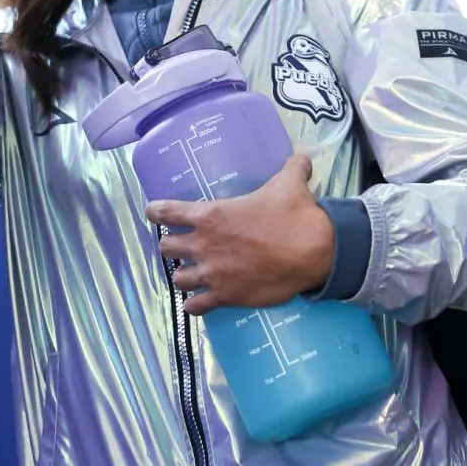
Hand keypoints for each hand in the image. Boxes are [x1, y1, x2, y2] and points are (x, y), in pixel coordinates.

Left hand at [147, 155, 335, 316]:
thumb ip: (290, 168)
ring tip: (192, 273)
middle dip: (172, 245)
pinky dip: (195, 304)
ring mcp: (213, 274)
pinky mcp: (226, 296)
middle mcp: (204, 245)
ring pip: (178, 278)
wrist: (314, 251)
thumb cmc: (295, 215)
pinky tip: (198, 303)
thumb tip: (301, 159)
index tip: (152, 212)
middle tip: (183, 244)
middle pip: (166, 247)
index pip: (166, 212)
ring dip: (184, 274)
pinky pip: (196, 306)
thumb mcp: (289, 183)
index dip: (155, 211)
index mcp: (210, 215)